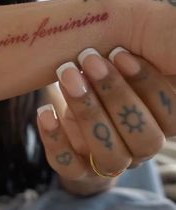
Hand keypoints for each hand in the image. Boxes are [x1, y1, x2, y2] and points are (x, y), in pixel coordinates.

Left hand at [37, 47, 175, 194]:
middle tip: (89, 58)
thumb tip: (135, 39)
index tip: (119, 52)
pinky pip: (69, 165)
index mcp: (156, 126)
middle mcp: (136, 150)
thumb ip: (131, 63)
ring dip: (87, 112)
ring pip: (108, 155)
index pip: (170, 115)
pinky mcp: (78, 170)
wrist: (80, 122)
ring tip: (67, 75)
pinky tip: (45, 110)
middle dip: (115, 95)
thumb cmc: (104, 88)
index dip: (147, 83)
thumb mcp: (122, 72)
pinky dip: (55, 138)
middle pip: (143, 139)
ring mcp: (106, 165)